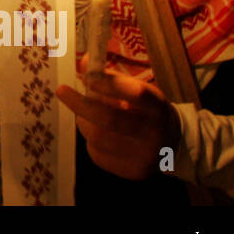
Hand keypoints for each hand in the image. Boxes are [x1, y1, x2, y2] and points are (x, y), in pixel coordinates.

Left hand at [57, 54, 180, 180]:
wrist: (172, 145)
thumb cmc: (147, 110)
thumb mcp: (138, 90)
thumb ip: (111, 77)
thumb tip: (83, 62)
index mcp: (158, 108)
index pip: (136, 94)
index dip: (110, 85)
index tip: (87, 78)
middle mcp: (155, 134)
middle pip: (110, 119)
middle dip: (81, 104)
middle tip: (61, 90)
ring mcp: (144, 157)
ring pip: (98, 137)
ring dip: (84, 121)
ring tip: (85, 113)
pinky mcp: (132, 172)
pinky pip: (97, 153)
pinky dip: (90, 139)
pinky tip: (98, 132)